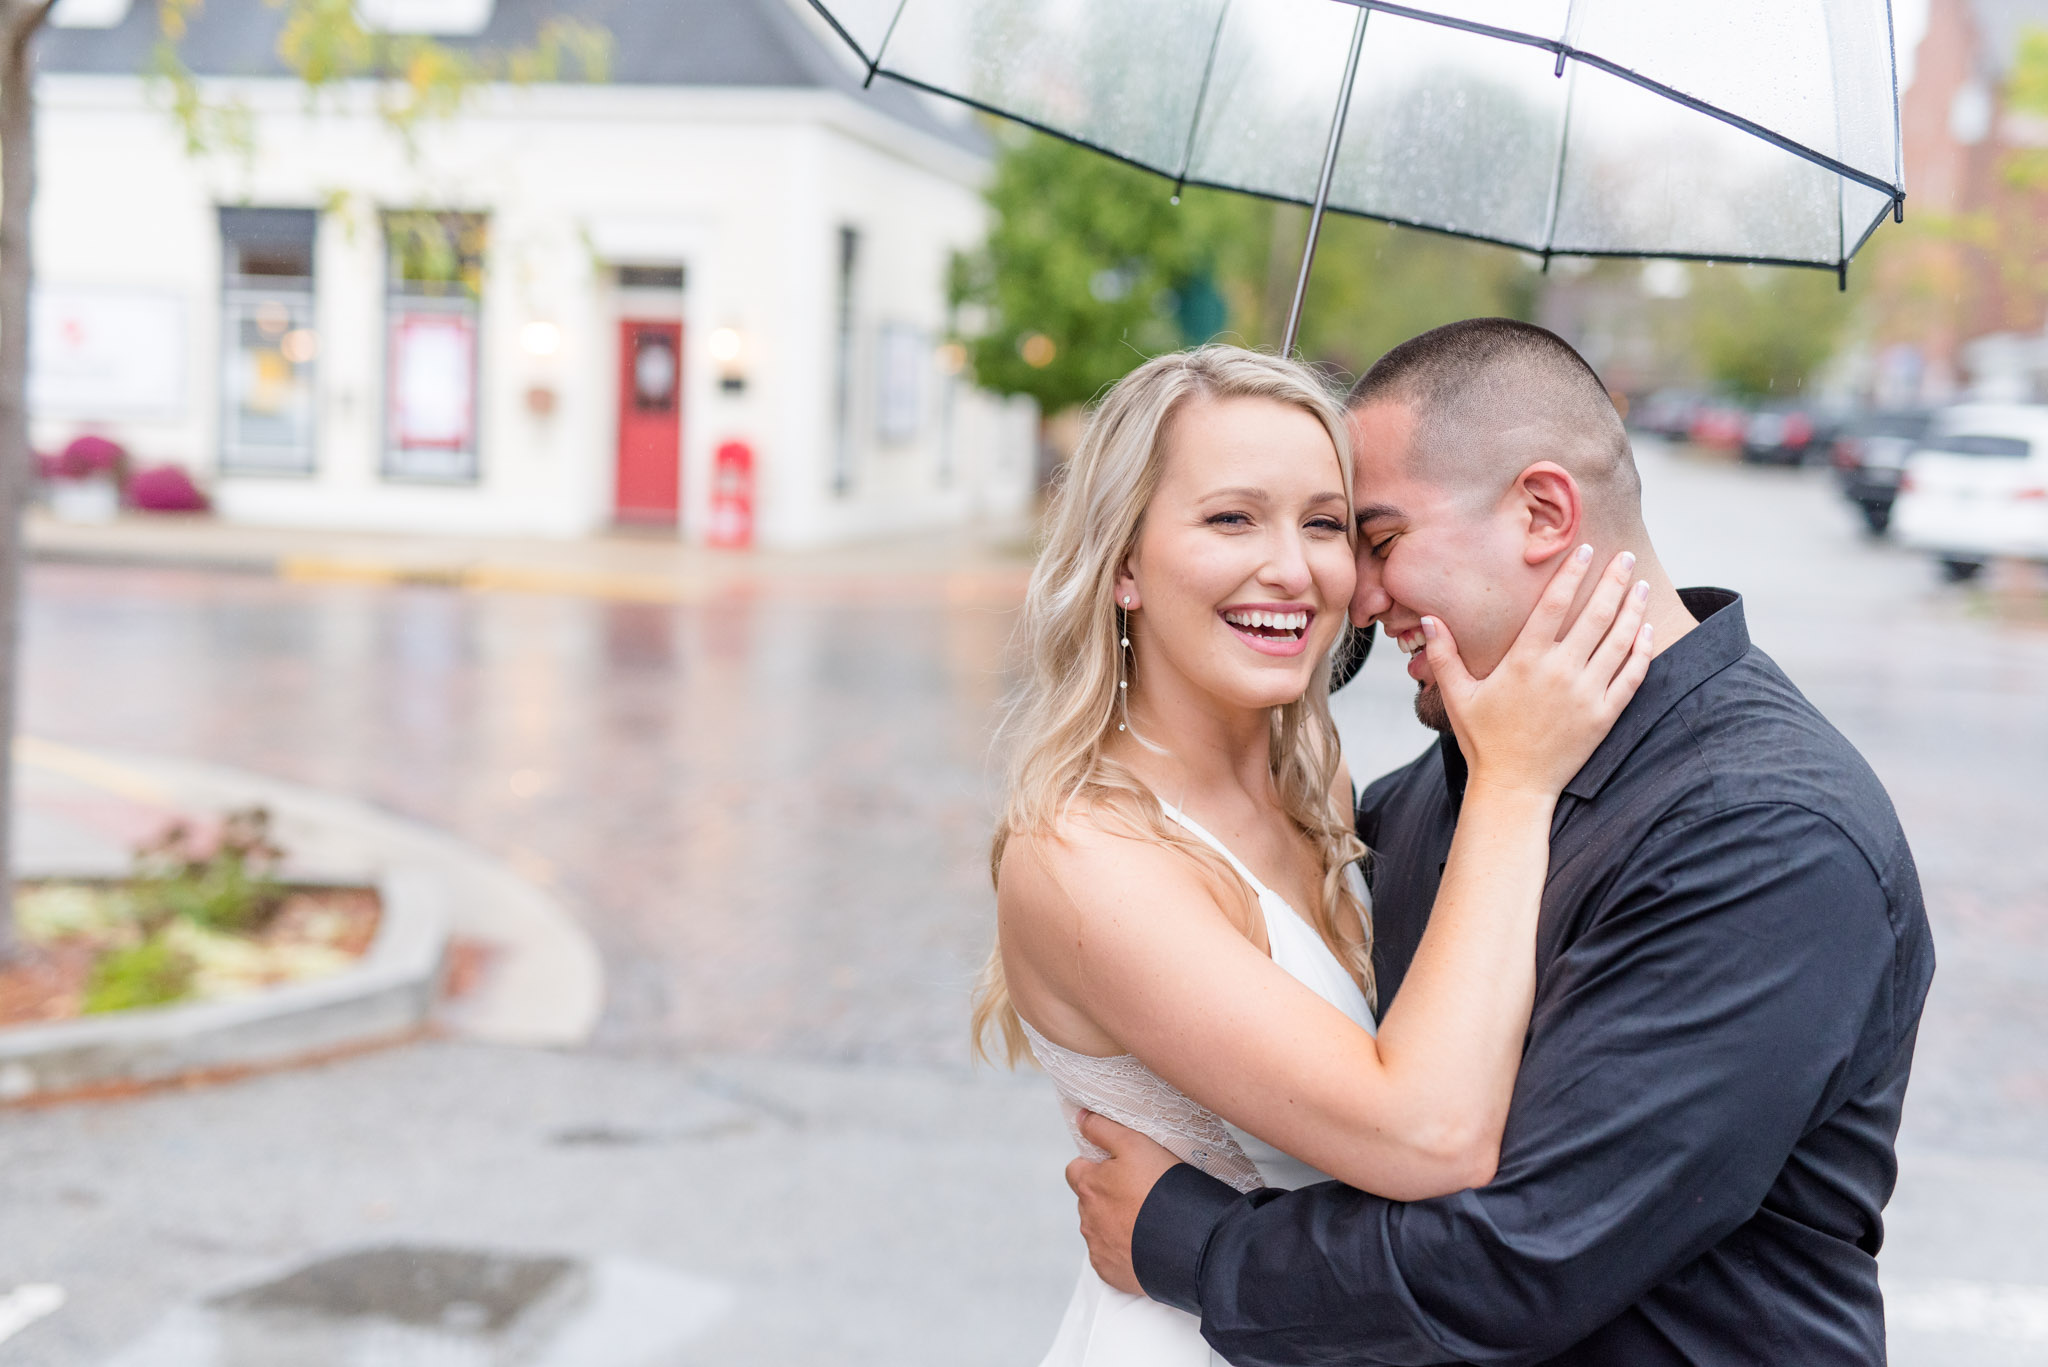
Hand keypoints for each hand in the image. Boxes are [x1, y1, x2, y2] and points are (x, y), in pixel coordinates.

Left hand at [1066, 1110, 1180, 1295]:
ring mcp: (1098, 1248)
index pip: (1075, 1170)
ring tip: (1146, 1220)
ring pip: (1098, 1230)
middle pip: (1089, 1201)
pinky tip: (1145, 1244)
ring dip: (1114, 1224)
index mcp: (1088, 1186)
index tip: (1118, 1170)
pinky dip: (1122, 1251)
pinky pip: (1109, 1258)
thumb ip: (1103, 1128)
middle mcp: (1087, 1219)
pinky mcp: (1110, 1272)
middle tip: (1139, 1195)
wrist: (1187, 1243)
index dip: (1094, 1167)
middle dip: (1106, 1197)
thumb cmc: (1161, 1187)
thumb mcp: (1135, 1144)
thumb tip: (1080, 1118)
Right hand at [1423, 546, 1652, 796]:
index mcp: (1524, 661)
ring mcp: (1586, 694)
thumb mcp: (1457, 696)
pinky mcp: (1604, 715)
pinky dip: (1642, 650)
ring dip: (1633, 609)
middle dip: (1613, 581)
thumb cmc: (1483, 740)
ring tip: (1640, 585)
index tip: (1586, 550)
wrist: (1514, 788)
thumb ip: (1444, 655)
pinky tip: (1646, 631)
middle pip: (1595, 615)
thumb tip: (1428, 619)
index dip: (1572, 574)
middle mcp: (1559, 672)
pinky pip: (1632, 676)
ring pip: (1619, 641)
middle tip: (1625, 557)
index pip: (1554, 605)